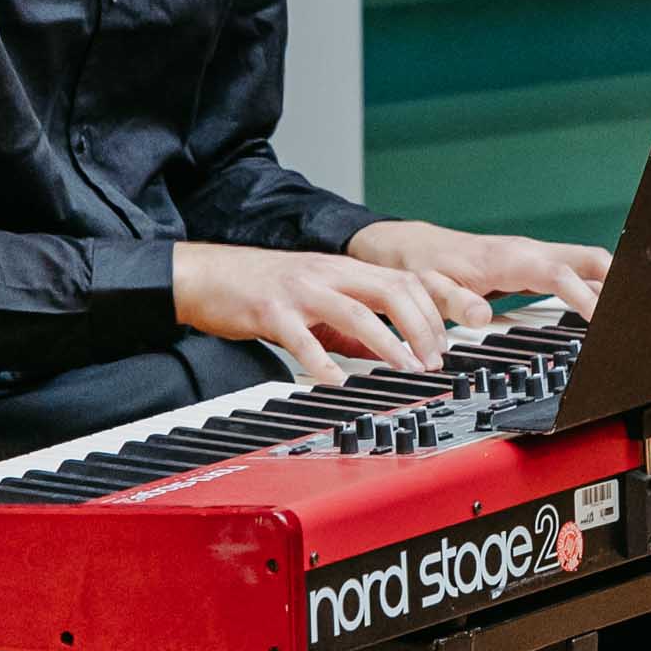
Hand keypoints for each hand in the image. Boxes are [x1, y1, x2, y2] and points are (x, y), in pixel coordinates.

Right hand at [171, 241, 457, 386]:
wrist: (207, 274)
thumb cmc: (262, 288)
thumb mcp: (315, 298)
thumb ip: (347, 324)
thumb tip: (382, 351)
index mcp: (343, 270)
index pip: (402, 281)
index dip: (430, 311)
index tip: (443, 343)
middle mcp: (328, 274)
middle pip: (390, 291)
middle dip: (420, 326)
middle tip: (432, 360)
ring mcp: (301, 291)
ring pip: (356, 310)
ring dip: (387, 342)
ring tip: (405, 368)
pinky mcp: (270, 311)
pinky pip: (301, 338)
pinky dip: (322, 361)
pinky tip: (335, 380)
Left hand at [348, 218, 611, 325]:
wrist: (410, 247)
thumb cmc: (421, 267)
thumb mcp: (428, 287)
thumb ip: (454, 301)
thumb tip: (480, 317)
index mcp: (509, 258)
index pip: (559, 273)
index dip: (585, 294)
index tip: (602, 317)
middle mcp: (528, 251)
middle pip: (588, 259)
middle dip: (617, 280)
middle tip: (638, 310)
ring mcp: (534, 255)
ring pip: (586, 262)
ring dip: (611, 281)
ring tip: (631, 310)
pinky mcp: (533, 262)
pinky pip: (575, 268)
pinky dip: (595, 282)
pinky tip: (604, 301)